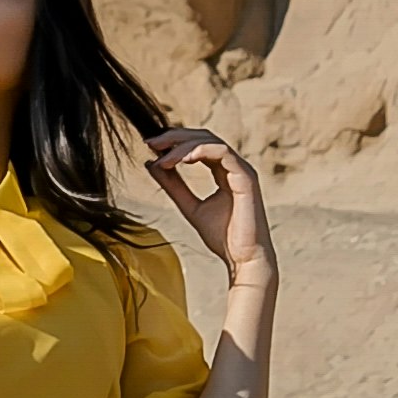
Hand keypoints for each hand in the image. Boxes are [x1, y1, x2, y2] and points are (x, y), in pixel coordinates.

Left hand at [143, 125, 273, 284]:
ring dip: (183, 145)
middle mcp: (235, 167)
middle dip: (175, 137)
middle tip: (151, 143)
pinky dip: (199, 151)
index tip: (150, 147)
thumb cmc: (222, 237)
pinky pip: (222, 153)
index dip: (174, 142)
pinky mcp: (246, 178)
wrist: (243, 260)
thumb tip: (151, 163)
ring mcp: (242, 170)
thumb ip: (173, 185)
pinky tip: (180, 160)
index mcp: (224, 172)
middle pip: (204, 137)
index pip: (199, 145)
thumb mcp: (189, 206)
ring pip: (211, 141)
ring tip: (162, 156)